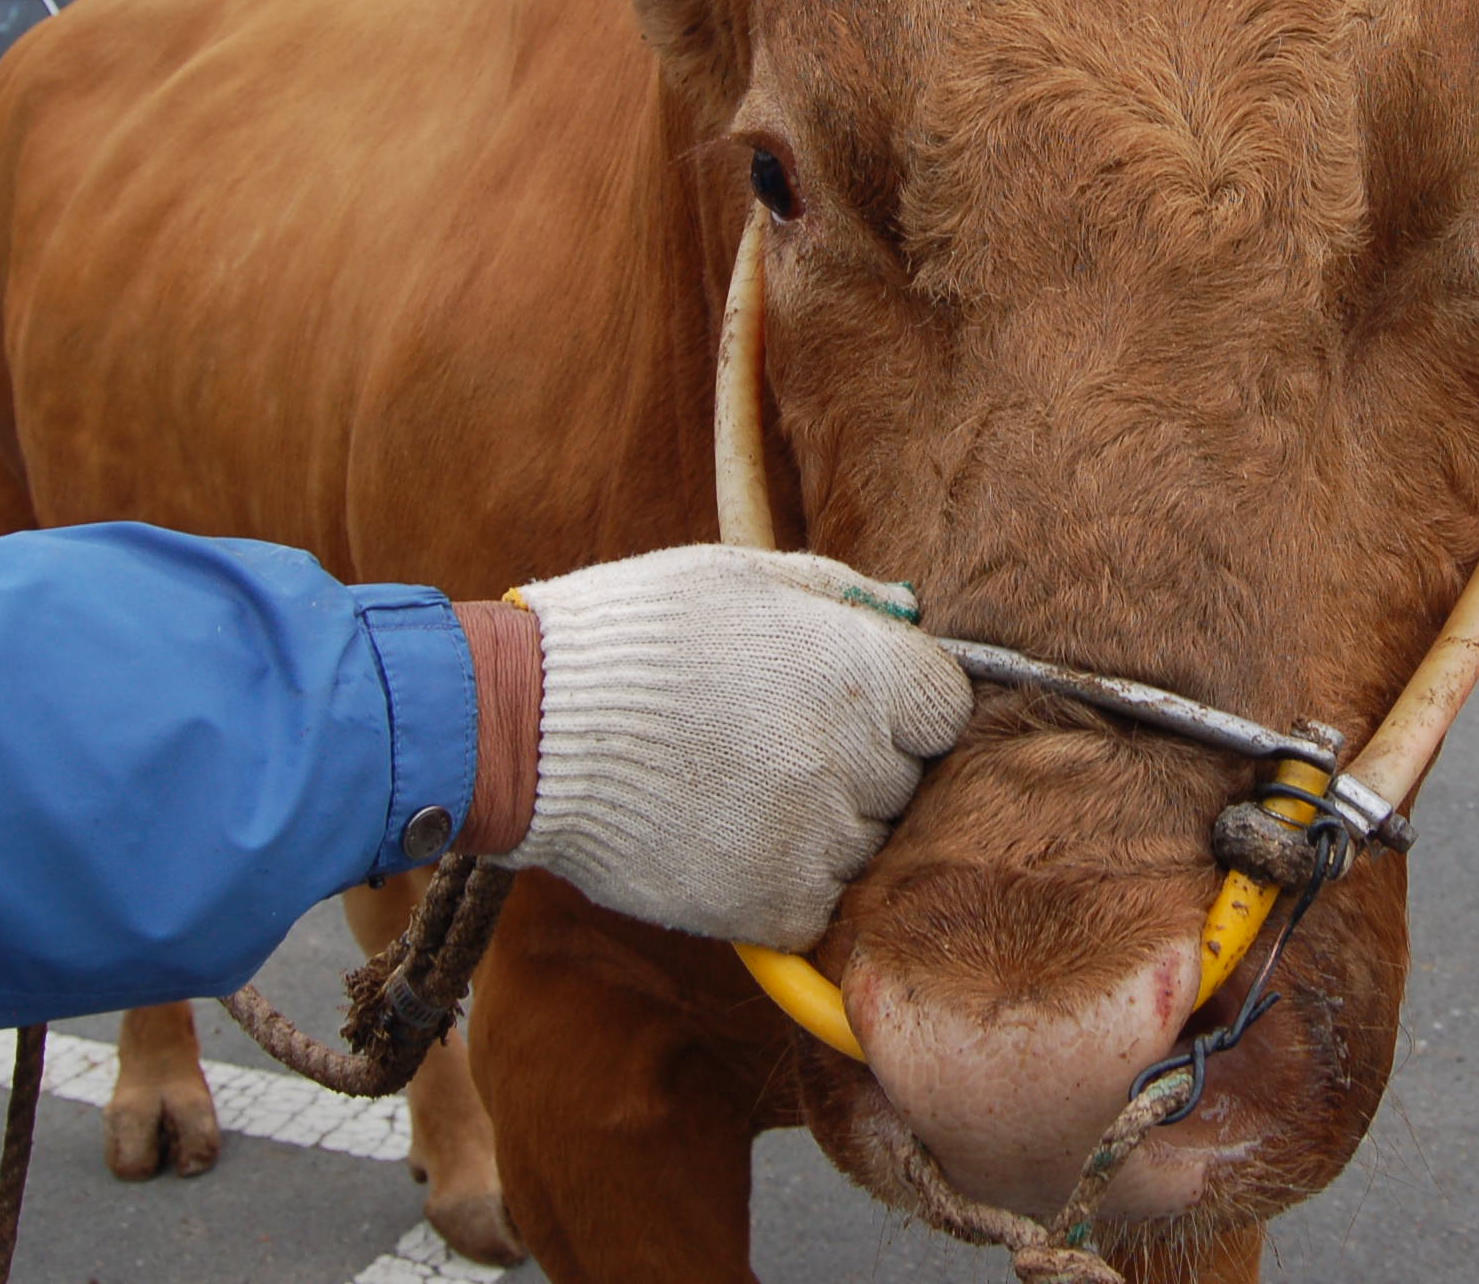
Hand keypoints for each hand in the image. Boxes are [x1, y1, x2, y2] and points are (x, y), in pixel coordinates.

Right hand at [499, 546, 970, 948]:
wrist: (530, 727)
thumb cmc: (634, 633)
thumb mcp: (740, 573)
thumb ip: (840, 592)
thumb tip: (906, 612)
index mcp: (865, 671)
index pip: (948, 707)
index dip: (903, 705)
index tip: (853, 704)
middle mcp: (857, 759)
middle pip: (907, 779)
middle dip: (859, 763)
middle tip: (775, 742)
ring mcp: (819, 840)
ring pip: (865, 846)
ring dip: (822, 826)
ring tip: (739, 788)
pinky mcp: (773, 905)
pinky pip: (820, 905)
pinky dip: (785, 883)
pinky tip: (726, 839)